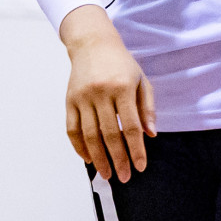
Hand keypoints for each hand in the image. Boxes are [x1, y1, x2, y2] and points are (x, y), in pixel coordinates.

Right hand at [61, 5, 155, 182]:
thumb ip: (147, 108)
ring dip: (98, 158)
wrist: (93, 44)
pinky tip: (88, 158)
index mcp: (123, 88)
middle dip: (118, 159)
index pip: (131, 126)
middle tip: (124, 177)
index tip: (140, 166)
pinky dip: (79, 147)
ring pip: (89, 135)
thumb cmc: (121, 64)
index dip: (136, 149)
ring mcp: (82, 98)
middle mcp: (101, 93)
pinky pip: (72, 129)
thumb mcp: (141, 80)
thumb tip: (151, 135)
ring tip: (106, 173)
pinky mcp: (69, 101)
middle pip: (109, 135)